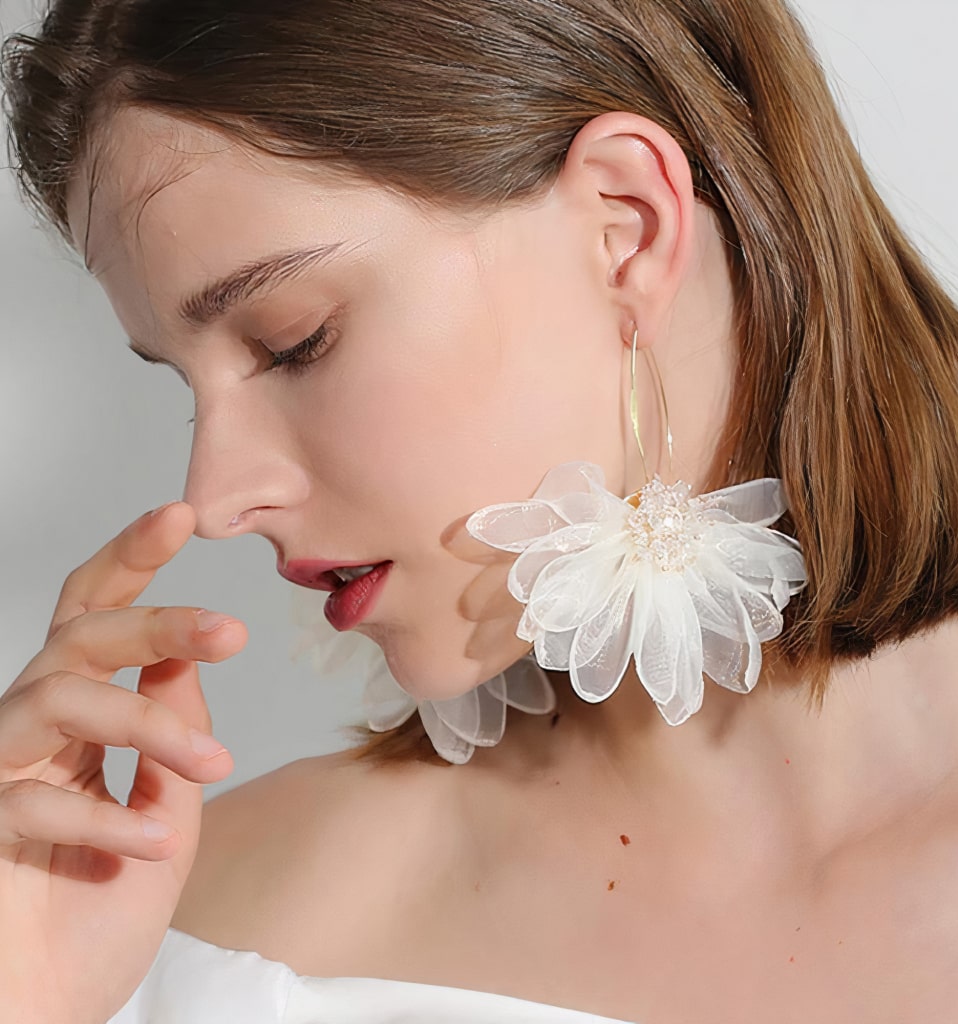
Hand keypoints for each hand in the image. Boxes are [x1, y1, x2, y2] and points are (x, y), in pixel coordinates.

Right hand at [0, 502, 246, 1023]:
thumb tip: (186, 658)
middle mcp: (35, 729)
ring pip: (59, 697)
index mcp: (83, 718)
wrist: (51, 1011)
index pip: (98, 618)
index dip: (131, 560)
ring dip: (148, 727)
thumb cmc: (106, 908)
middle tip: (230, 630)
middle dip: (153, 620)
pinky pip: (33, 797)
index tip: (180, 513)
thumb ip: (172, 732)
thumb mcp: (169, 810)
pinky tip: (151, 846)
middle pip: (78, 636)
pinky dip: (104, 821)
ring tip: (212, 767)